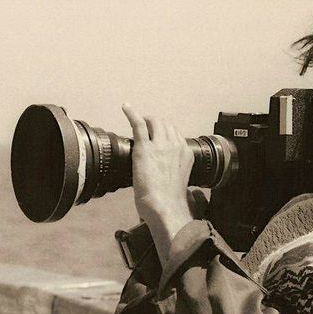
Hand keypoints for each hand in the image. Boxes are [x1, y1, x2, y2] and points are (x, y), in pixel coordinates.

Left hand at [121, 104, 195, 262]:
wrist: (164, 206)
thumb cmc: (171, 201)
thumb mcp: (180, 181)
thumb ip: (176, 171)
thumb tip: (168, 175)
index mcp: (186, 153)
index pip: (176, 134)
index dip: (166, 133)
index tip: (159, 135)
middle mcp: (175, 145)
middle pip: (166, 124)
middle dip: (156, 123)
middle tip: (146, 127)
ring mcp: (160, 145)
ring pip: (154, 122)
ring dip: (146, 120)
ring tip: (138, 122)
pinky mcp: (145, 148)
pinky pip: (138, 124)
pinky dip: (132, 113)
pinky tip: (126, 107)